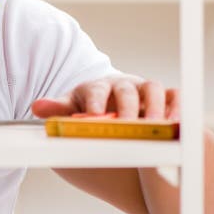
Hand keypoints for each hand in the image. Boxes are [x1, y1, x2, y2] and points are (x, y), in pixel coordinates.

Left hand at [31, 76, 179, 120]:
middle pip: (126, 91)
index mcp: (97, 87)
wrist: (112, 105)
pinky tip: (176, 123)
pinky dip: (177, 106)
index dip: (95, 102)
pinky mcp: (165, 98)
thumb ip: (58, 109)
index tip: (94, 115)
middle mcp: (122, 85)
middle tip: (126, 126)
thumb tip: (36, 107)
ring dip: (155, 107)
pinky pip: (175, 96)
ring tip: (155, 127)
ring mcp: (144, 90)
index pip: (95, 90)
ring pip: (153, 89)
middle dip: (126, 108)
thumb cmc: (90, 108)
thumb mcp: (72, 108)